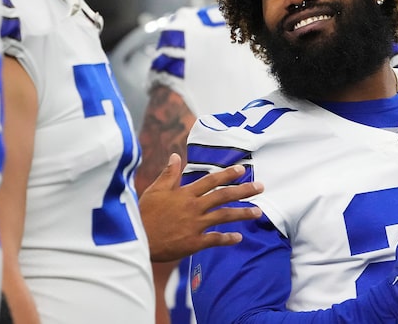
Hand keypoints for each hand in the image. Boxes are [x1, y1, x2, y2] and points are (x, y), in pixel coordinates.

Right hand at [139, 153, 263, 261]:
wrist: (137, 238)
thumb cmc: (144, 213)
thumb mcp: (155, 190)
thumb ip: (169, 174)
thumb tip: (174, 156)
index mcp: (185, 193)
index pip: (211, 180)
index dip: (227, 174)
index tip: (242, 170)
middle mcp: (193, 206)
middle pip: (223, 196)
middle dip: (243, 191)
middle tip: (260, 187)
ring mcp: (195, 224)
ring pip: (224, 216)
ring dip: (242, 213)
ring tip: (258, 212)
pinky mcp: (194, 242)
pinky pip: (215, 239)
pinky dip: (227, 238)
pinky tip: (238, 238)